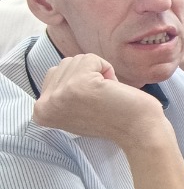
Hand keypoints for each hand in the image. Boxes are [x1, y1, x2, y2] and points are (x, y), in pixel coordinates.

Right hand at [33, 53, 163, 144]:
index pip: (53, 74)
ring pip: (78, 60)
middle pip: (64, 64)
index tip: (90, 103)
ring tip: (105, 95)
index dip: (78, 82)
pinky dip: (107, 69)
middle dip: (88, 75)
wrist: (138, 130)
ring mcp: (59, 95)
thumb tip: (59, 72)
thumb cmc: (113, 119)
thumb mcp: (73, 109)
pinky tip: (111, 90)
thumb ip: (61, 94)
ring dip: (98, 73)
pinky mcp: (78, 85)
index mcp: (41, 112)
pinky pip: (92, 59)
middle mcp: (44, 105)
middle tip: (100, 100)